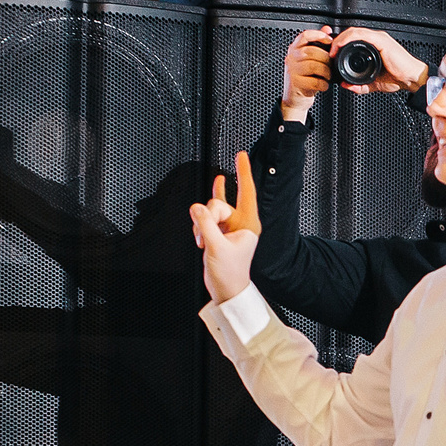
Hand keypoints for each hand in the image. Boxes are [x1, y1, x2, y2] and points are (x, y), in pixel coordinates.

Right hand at [191, 155, 260, 304]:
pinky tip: (204, 225)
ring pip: (208, 211)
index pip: (246, 192)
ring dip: (201, 225)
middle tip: (206, 236)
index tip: (241, 154)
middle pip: (219, 203)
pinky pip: (206, 216)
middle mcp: (239, 223)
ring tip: (203, 243)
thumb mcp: (216, 247)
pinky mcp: (218, 231)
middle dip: (207, 216)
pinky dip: (201, 221)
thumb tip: (196, 207)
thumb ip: (205, 225)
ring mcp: (228, 227)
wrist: (226, 291)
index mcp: (248, 224)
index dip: (243, 172)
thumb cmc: (230, 274)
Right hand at [281, 29, 332, 122]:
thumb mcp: (308, 58)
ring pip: (314, 66)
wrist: (294, 98)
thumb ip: (317, 43)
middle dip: (326, 59)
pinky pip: (315, 81)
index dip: (319, 35)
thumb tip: (326, 29)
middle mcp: (291, 58)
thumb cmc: (303, 77)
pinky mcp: (296, 84)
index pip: (305, 35)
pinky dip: (323, 84)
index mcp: (294, 49)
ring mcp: (292, 71)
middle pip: (312, 51)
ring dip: (326, 72)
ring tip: (328, 76)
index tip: (329, 40)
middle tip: (331, 65)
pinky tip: (323, 85)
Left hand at [327, 26, 429, 94]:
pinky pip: (360, 35)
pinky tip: (341, 46)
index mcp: (374, 46)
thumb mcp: (374, 83)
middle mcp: (376, 39)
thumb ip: (359, 85)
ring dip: (340, 39)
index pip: (353, 39)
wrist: (412, 78)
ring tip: (333, 50)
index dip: (340, 43)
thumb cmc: (399, 78)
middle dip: (337, 40)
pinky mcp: (381, 40)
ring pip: (354, 31)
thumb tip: (345, 85)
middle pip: (351, 33)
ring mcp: (378, 38)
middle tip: (330, 52)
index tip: (332, 53)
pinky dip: (348, 39)